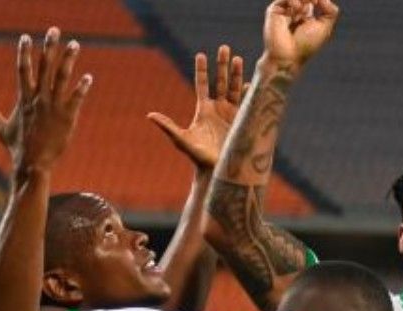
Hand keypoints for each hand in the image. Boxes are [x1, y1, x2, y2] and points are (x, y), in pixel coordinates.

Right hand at [0, 27, 93, 175]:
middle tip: (54, 30)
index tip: (26, 37)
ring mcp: (52, 106)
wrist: (32, 164)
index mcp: (24, 98)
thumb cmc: (18, 148)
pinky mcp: (66, 117)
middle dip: (49, 47)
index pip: (23, 70)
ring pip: (61, 77)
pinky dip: (81, 88)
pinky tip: (88, 77)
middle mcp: (38, 98)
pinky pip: (75, 98)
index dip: (24, 52)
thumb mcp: (1, 129)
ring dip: (68, 60)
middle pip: (44, 67)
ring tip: (75, 44)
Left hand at [149, 45, 246, 170]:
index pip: (202, 84)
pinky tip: (252, 82)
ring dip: (236, 74)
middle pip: (220, 81)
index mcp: (203, 110)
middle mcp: (218, 109)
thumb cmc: (198, 157)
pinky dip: (249, 92)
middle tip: (224, 48)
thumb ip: (168, 126)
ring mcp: (231, 114)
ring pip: (233, 88)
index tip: (201, 54)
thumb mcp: (182, 140)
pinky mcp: (242, 122)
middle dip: (222, 65)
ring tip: (239, 58)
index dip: (202, 70)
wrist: (218, 171)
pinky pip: (246, 103)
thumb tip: (149, 115)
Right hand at [262, 0, 338, 72]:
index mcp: (306, 16)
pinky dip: (293, 0)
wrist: (289, 55)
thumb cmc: (307, 45)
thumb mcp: (325, 28)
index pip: (313, 0)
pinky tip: (298, 8)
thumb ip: (330, 11)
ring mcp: (284, 11)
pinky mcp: (274, 10)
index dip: (319, 0)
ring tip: (311, 3)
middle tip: (316, 1)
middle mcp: (294, 12)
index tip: (321, 3)